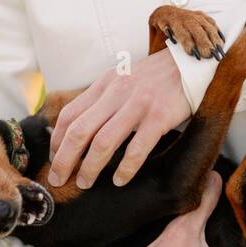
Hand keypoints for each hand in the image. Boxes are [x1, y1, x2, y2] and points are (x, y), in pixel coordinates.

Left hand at [48, 48, 190, 188]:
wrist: (191, 63)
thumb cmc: (156, 77)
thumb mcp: (123, 79)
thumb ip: (103, 99)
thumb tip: (81, 128)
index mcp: (105, 84)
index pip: (69, 115)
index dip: (57, 141)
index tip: (54, 159)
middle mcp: (117, 93)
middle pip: (80, 131)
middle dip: (64, 159)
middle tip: (58, 179)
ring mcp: (138, 105)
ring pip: (103, 141)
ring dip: (90, 167)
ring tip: (84, 183)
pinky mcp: (159, 117)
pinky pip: (136, 148)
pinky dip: (125, 168)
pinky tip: (119, 180)